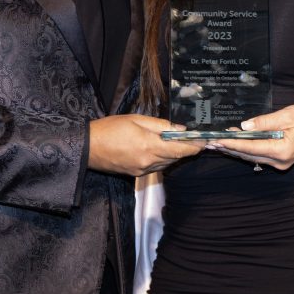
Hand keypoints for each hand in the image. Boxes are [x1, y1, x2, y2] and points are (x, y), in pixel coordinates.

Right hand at [88, 114, 203, 176]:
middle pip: (176, 157)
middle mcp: (148, 162)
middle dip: (187, 149)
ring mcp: (142, 170)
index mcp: (149, 146)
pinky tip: (161, 149)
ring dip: (175, 154)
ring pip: (167, 163)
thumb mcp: (136, 119)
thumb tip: (180, 129)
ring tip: (180, 142)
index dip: (195, 146)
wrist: (88, 148)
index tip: (205, 141)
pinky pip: (156, 166)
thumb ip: (160, 125)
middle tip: (196, 139)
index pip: (180, 149)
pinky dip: (163, 158)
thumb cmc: (110, 128)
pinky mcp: (137, 174)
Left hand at [207, 104, 293, 170]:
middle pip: (249, 155)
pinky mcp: (280, 161)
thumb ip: (264, 122)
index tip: (218, 140)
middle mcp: (280, 161)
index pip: (252, 147)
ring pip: (253, 157)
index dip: (233, 144)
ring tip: (218, 143)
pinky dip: (246, 150)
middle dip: (230, 148)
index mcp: (282, 150)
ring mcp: (280, 163)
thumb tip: (245, 126)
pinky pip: (259, 156)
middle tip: (211, 142)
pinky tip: (235, 144)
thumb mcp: (286, 115)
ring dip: (236, 150)